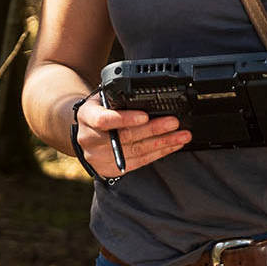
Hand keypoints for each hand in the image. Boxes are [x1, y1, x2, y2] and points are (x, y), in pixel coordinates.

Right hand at [69, 90, 187, 176]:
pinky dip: (158, 153)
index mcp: (87, 117)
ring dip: (162, 143)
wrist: (85, 134)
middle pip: (125, 137)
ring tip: (181, 135)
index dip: (125, 119)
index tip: (145, 116)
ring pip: (136, 151)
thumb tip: (148, 96)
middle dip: (153, 130)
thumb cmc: (97, 112)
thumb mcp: (100, 100)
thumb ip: (117, 99)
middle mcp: (90, 139)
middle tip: (173, 123)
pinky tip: (172, 145)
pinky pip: (139, 162)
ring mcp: (100, 157)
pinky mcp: (111, 170)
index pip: (104, 120)